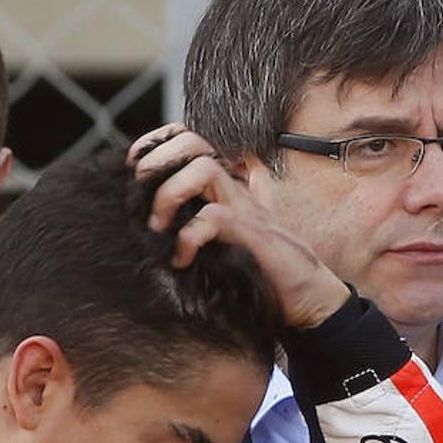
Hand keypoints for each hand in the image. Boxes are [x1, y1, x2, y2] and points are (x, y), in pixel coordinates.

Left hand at [129, 123, 349, 329]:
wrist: (309, 300)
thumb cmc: (261, 277)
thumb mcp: (218, 246)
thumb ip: (193, 228)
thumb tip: (146, 226)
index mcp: (224, 190)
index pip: (188, 141)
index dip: (156, 145)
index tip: (134, 169)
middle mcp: (235, 192)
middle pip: (193, 142)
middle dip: (157, 162)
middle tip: (140, 194)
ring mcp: (247, 210)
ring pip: (203, 170)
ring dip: (170, 194)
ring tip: (158, 227)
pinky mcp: (256, 235)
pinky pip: (213, 217)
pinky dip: (188, 238)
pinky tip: (182, 260)